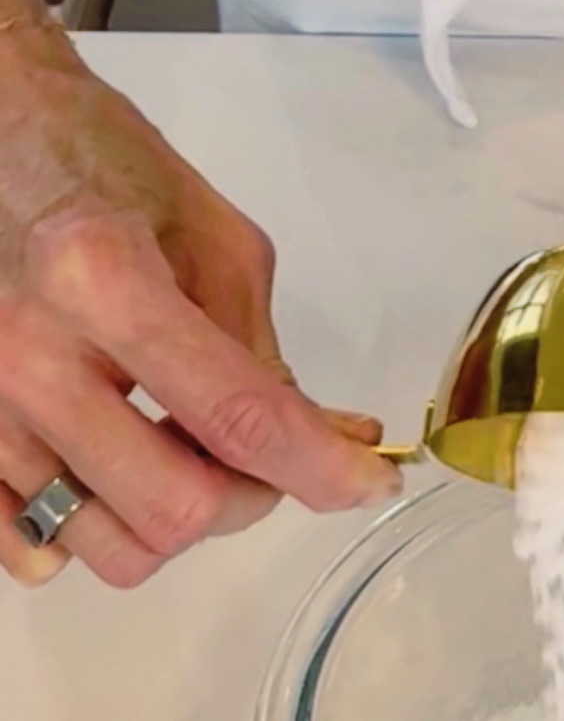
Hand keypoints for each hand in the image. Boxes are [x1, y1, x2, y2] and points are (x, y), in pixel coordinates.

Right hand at [0, 24, 400, 587]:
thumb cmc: (105, 172)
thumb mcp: (216, 243)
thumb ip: (267, 356)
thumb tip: (335, 444)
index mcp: (103, 284)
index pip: (240, 419)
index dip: (324, 470)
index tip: (371, 482)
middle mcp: (28, 355)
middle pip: (176, 510)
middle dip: (249, 499)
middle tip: (263, 458)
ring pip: (115, 548)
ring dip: (180, 524)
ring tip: (185, 457)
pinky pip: (31, 548)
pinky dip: (91, 537)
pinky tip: (116, 486)